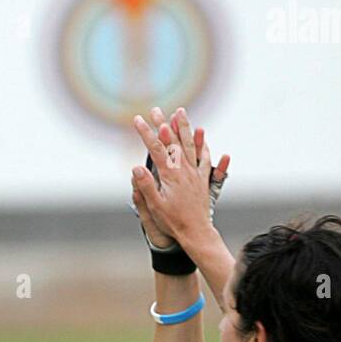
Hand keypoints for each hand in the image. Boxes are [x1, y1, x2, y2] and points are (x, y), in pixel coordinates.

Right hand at [131, 106, 228, 244]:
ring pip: (190, 145)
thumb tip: (136, 167)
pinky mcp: (203, 179)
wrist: (196, 232)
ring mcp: (195, 173)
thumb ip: (146, 186)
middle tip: (155, 109)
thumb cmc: (173, 222)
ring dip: (184, 127)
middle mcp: (184, 170)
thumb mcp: (155, 206)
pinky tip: (201, 135)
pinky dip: (202, 144)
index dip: (146, 132)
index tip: (137, 119)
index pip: (156, 148)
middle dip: (162, 123)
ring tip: (180, 111)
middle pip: (173, 141)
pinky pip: (204, 158)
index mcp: (170, 175)